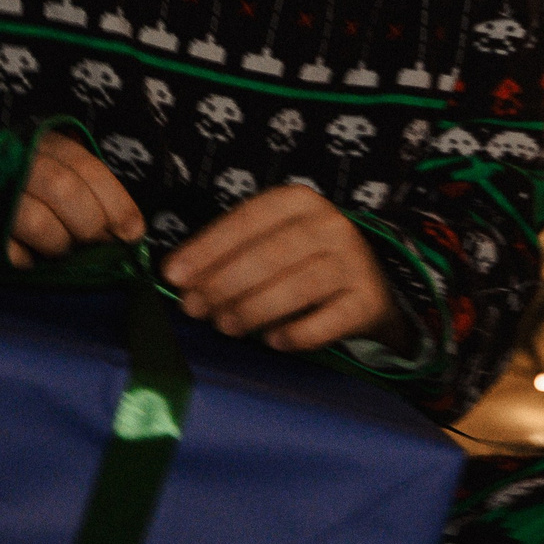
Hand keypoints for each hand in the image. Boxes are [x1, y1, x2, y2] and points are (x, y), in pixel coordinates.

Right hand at [10, 132, 146, 265]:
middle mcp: (15, 161)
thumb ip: (86, 188)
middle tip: (96, 244)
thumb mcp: (54, 169)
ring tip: (61, 250)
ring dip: (59, 243)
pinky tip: (31, 258)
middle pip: (63, 189)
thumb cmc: (22, 184)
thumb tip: (129, 229)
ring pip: (36, 221)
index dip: (116, 202)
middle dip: (89, 225)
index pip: (86, 168)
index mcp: (42, 144)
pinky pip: (7, 250)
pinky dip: (26, 260)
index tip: (133, 231)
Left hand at [160, 184, 401, 352]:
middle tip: (194, 308)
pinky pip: (331, 319)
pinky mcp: (368, 301)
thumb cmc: (303, 261)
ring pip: (300, 285)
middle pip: (272, 253)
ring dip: (254, 308)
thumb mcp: (270, 241)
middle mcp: (331, 225)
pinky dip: (298, 332)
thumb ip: (229, 254)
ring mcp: (354, 262)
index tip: (174, 275)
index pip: (248, 220)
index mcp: (300, 202)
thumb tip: (179, 277)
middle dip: (225, 282)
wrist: (369, 285)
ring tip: (225, 325)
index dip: (208, 248)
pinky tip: (273, 341)